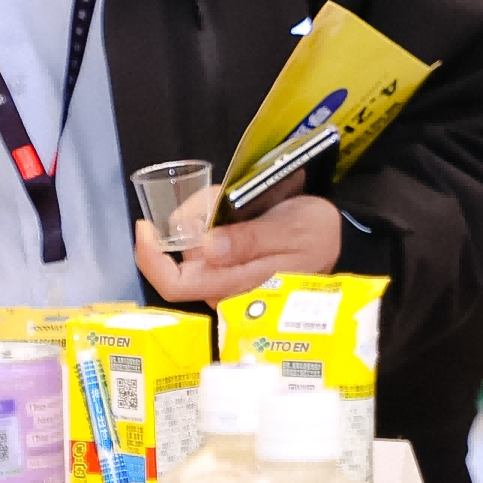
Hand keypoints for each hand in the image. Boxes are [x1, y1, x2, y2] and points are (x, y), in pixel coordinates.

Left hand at [135, 197, 344, 304]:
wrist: (337, 235)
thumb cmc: (316, 234)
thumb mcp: (290, 232)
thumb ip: (249, 241)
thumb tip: (206, 249)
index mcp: (235, 285)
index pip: (175, 284)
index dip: (151, 259)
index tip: (145, 227)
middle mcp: (221, 286)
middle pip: (180, 254)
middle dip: (192, 219)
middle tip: (224, 196)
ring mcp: (222, 276)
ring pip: (190, 241)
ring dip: (205, 213)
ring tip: (243, 202)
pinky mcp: (226, 264)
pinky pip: (202, 237)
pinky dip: (211, 215)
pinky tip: (238, 208)